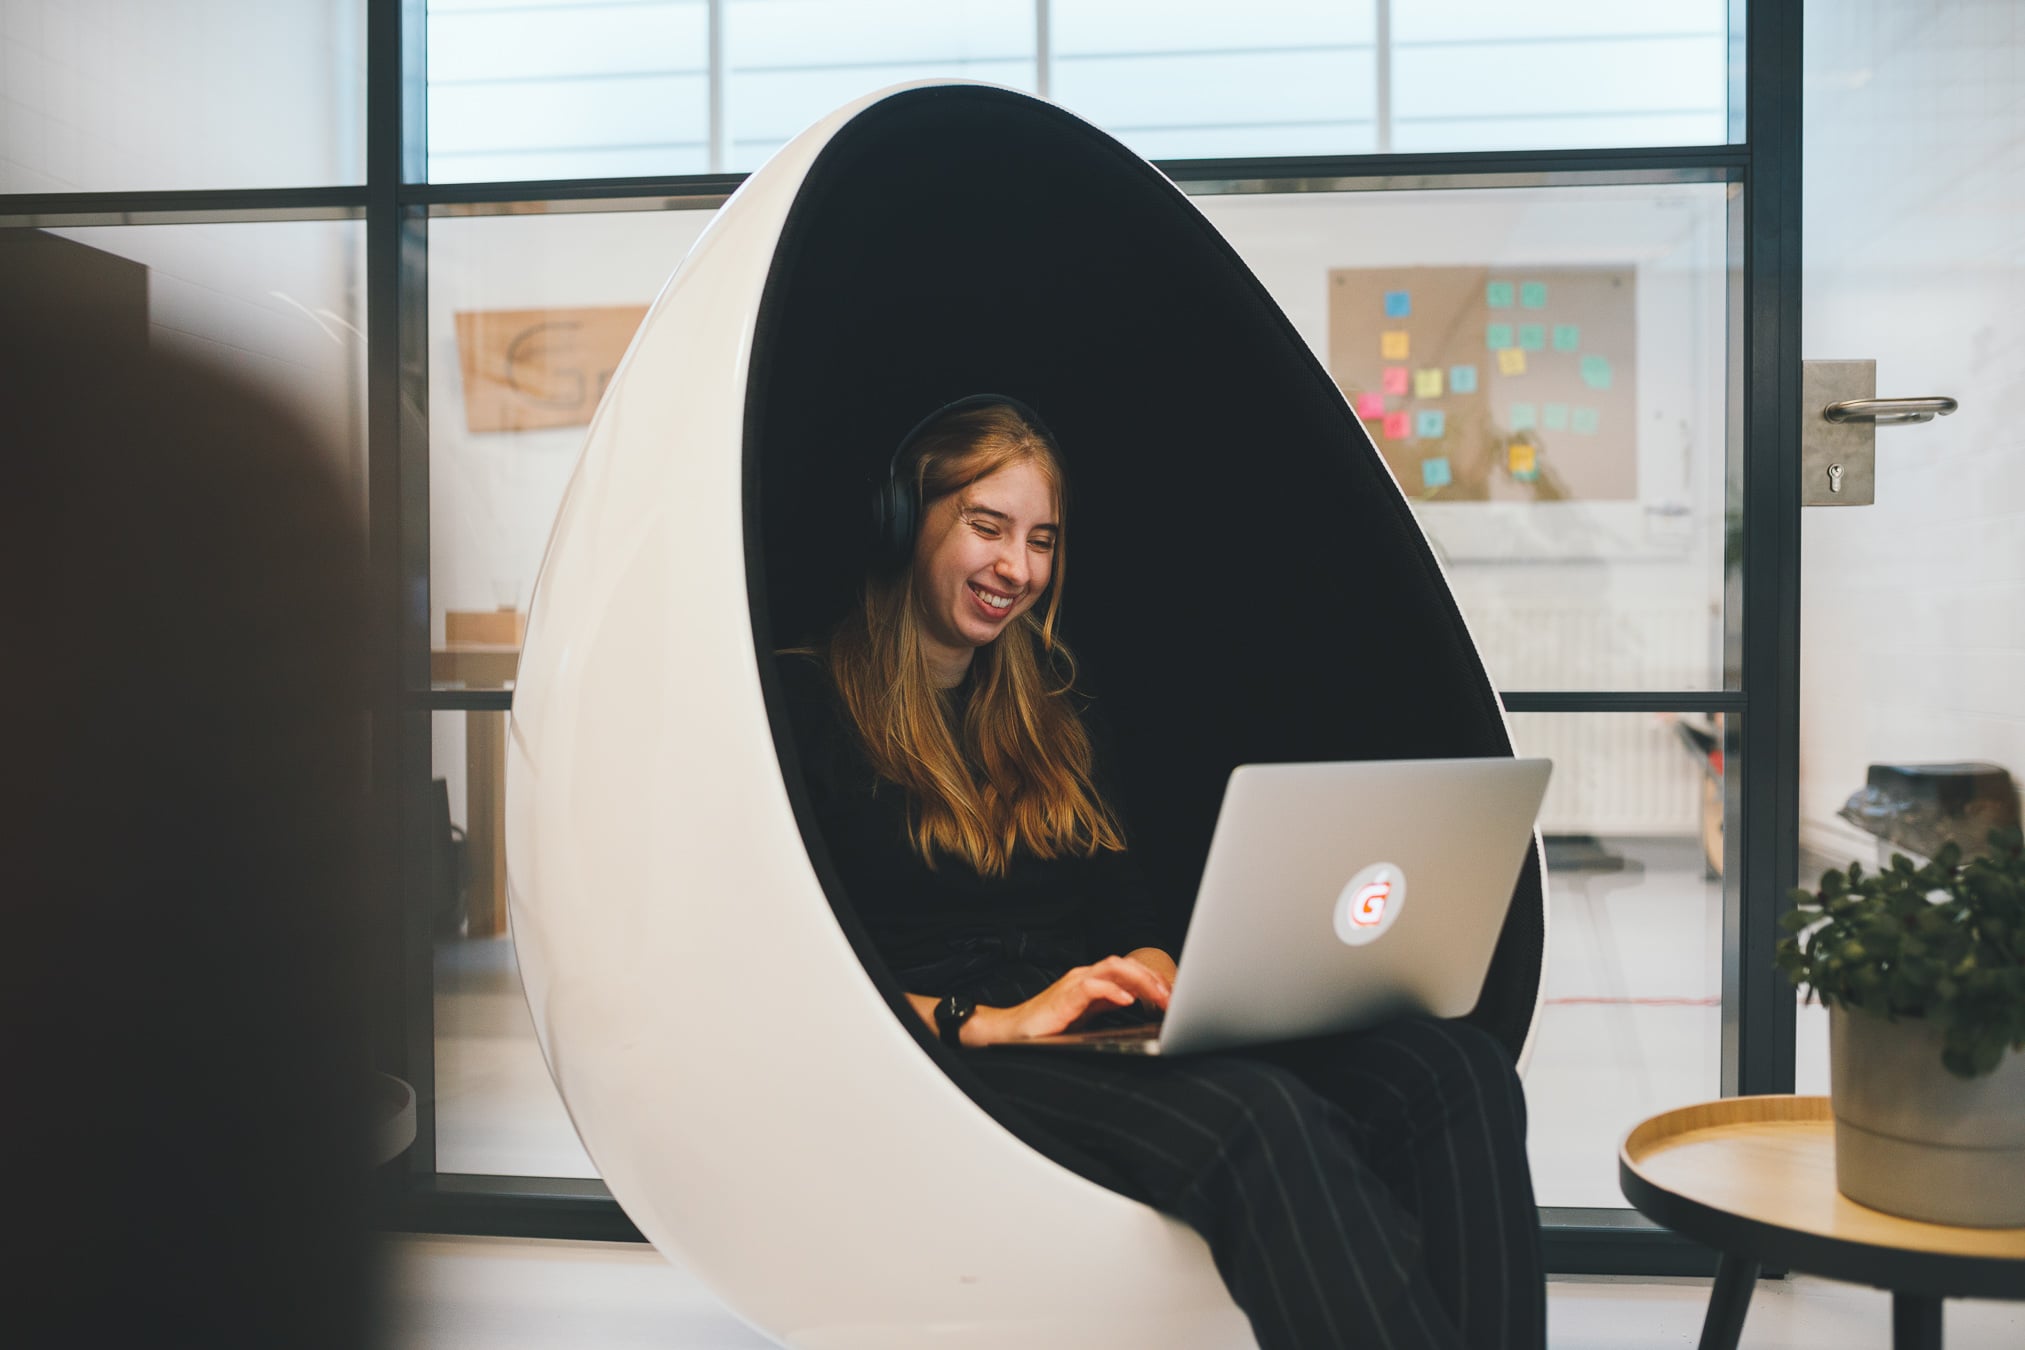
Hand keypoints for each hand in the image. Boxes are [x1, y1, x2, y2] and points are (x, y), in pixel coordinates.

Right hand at [973, 955, 1172, 1045]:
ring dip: (1140, 980)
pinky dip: (1111, 990)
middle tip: (1173, 998)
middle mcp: (1085, 977)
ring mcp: (1074, 984)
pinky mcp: (1064, 997)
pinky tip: (1126, 1000)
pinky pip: (1091, 986)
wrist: (1012, 1033)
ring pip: (1113, 968)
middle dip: (1153, 979)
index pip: (1129, 971)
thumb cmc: (1049, 1027)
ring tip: (1158, 996)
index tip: (1175, 996)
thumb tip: (1142, 1008)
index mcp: (1093, 981)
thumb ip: (1110, 1008)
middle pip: (1126, 965)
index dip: (1154, 980)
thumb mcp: (1088, 1017)